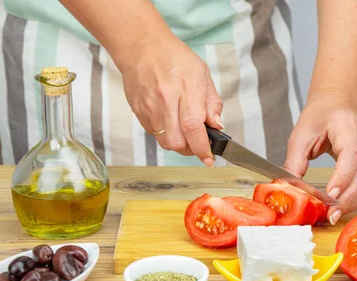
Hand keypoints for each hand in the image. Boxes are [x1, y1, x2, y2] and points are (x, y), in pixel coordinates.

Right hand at [117, 34, 223, 165]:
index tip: (209, 158)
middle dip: (191, 150)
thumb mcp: (202, 74)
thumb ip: (212, 102)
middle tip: (198, 144)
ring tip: (186, 134)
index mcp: (187, 88)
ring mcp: (149, 107)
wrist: (142, 47)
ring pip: (165, 142)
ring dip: (179, 145)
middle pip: (178, 142)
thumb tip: (217, 126)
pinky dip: (166, 136)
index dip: (202, 148)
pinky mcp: (138, 111)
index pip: (193, 127)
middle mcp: (166, 99)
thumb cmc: (174, 58)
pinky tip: (171, 124)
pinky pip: (154, 134)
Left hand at [284, 93, 356, 223]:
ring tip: (336, 213)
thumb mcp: (300, 135)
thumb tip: (290, 189)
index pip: (351, 154)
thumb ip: (294, 161)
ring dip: (355, 201)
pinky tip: (345, 205)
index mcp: (345, 127)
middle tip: (331, 214)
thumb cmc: (318, 117)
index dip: (343, 177)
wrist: (335, 105)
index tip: (330, 195)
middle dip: (348, 197)